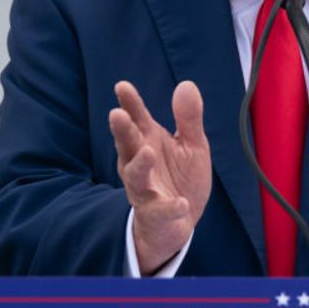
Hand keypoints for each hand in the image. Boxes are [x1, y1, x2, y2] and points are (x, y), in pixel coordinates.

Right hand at [109, 80, 210, 273]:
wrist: (179, 222)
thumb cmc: (180, 177)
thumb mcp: (191, 144)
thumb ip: (188, 118)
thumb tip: (186, 84)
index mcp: (149, 142)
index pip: (137, 119)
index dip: (129, 103)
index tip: (122, 86)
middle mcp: (140, 164)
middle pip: (128, 145)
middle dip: (122, 132)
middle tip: (116, 115)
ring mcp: (145, 189)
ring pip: (135, 177)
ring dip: (140, 165)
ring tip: (149, 152)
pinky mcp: (156, 213)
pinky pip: (160, 211)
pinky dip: (170, 207)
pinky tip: (181, 203)